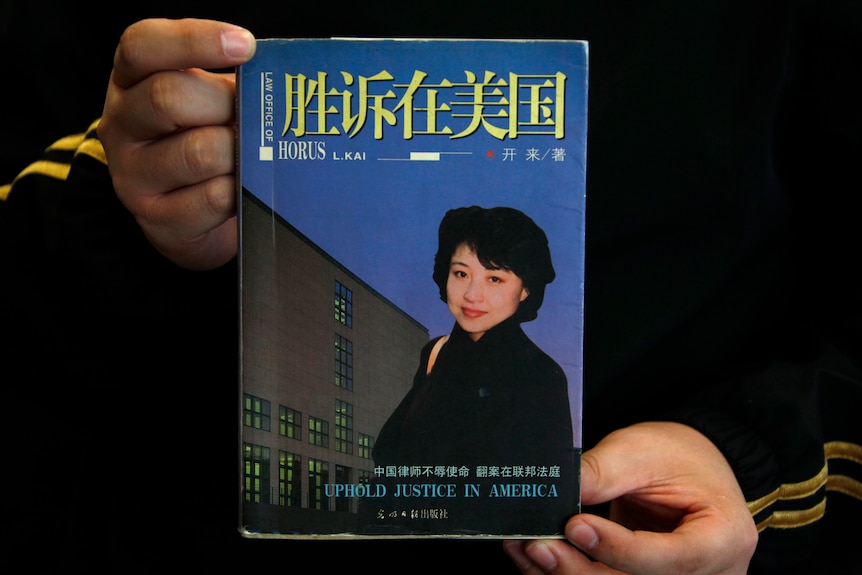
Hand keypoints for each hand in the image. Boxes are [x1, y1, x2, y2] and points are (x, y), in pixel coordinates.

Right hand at [97, 18, 255, 269]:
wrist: (193, 215)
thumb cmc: (206, 141)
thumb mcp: (209, 102)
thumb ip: (229, 83)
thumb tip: (278, 79)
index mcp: (130, 81)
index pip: (142, 45)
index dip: (194, 40)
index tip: (246, 45)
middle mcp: (120, 125)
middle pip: (168, 97)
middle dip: (225, 105)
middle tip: (250, 118)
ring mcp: (132, 176)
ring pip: (198, 152)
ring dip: (238, 153)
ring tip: (248, 156)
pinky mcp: (157, 220)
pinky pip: (213, 198)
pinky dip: (239, 191)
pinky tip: (242, 188)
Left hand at [503, 422, 757, 574]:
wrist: (692, 467)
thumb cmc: (678, 455)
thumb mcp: (641, 450)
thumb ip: (602, 474)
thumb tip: (555, 492)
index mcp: (723, 537)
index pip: (669, 558)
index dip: (617, 547)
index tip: (574, 525)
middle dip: (580, 569)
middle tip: (537, 544)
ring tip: (526, 548)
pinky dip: (570, 574)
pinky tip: (538, 559)